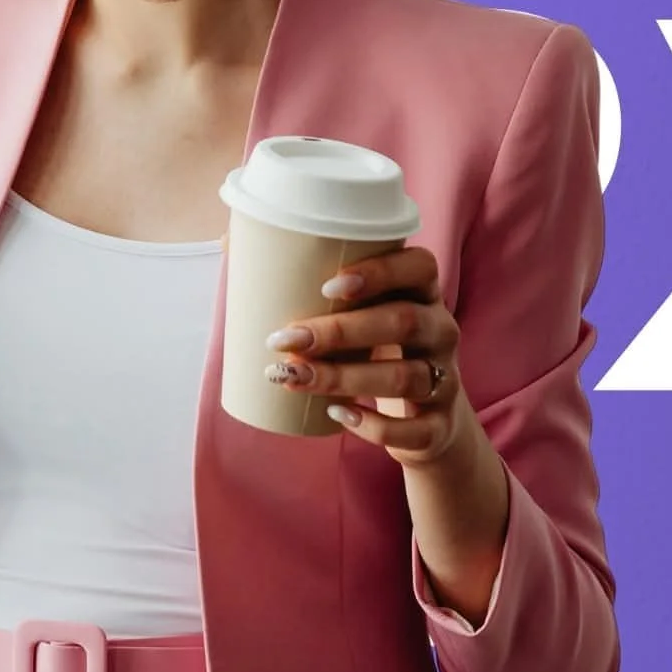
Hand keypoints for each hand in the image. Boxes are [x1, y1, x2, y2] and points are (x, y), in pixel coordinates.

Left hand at [259, 245, 471, 469]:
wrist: (424, 421)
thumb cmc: (374, 350)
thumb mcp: (356, 314)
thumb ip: (304, 280)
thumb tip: (228, 242)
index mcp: (422, 294)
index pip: (420, 267)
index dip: (380, 271)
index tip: (327, 286)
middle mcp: (440, 331)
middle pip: (403, 321)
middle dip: (339, 331)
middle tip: (285, 339)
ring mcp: (444, 380)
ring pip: (402, 376)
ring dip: (341, 378)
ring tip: (292, 377)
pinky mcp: (438, 427)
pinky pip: (415, 429)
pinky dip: (375, 426)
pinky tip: (338, 416)